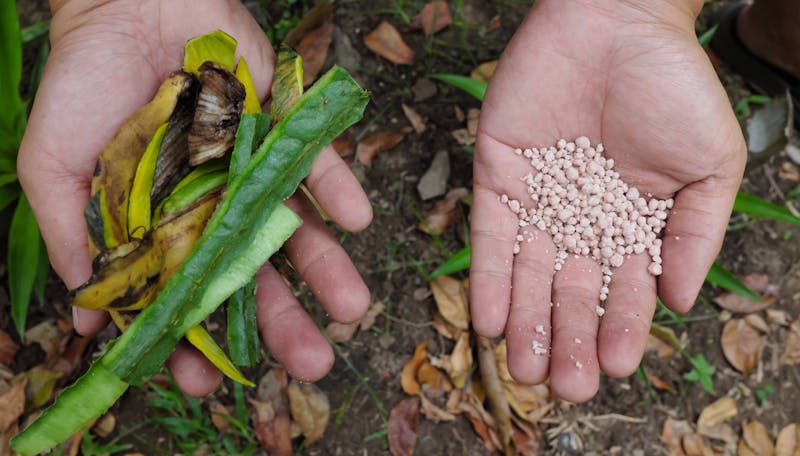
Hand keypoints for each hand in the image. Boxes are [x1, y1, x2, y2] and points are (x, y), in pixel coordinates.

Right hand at [18, 0, 370, 394]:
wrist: (124, 3)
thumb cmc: (83, 85)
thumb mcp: (54, 168)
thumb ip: (72, 237)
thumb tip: (84, 319)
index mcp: (163, 228)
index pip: (185, 297)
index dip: (193, 340)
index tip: (204, 381)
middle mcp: (215, 208)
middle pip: (252, 275)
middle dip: (280, 321)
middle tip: (312, 365)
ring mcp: (252, 170)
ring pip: (296, 228)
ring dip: (327, 268)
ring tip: (352, 309)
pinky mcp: (282, 128)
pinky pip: (317, 162)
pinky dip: (337, 187)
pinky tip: (357, 220)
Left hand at [470, 0, 744, 401]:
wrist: (617, 21)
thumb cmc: (673, 87)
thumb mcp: (708, 166)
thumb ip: (695, 234)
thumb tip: (681, 305)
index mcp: (630, 224)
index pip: (623, 291)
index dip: (619, 329)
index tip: (613, 367)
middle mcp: (579, 221)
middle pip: (570, 292)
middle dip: (566, 338)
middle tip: (562, 384)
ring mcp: (536, 202)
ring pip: (528, 276)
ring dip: (525, 323)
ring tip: (524, 369)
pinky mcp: (497, 178)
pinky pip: (490, 238)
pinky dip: (489, 279)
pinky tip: (491, 321)